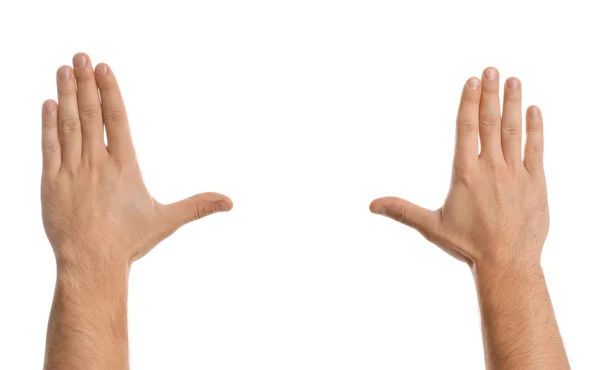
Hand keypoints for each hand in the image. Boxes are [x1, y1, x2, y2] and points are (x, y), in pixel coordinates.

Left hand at [41, 52, 232, 268]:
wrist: (92, 263)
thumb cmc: (129, 242)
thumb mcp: (167, 220)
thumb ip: (198, 206)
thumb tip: (231, 202)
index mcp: (124, 166)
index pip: (116, 119)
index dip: (110, 91)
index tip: (104, 68)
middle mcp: (97, 163)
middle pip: (91, 114)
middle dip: (87, 82)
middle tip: (81, 55)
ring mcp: (72, 171)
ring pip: (69, 125)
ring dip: (66, 94)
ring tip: (64, 69)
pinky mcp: (51, 184)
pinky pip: (49, 147)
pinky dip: (48, 124)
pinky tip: (48, 104)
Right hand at [370, 67, 547, 267]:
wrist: (508, 263)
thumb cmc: (468, 245)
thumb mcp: (431, 226)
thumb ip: (402, 210)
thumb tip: (371, 205)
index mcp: (465, 174)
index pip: (466, 130)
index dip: (468, 103)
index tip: (472, 81)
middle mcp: (491, 168)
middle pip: (489, 123)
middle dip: (490, 94)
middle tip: (491, 69)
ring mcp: (515, 174)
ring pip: (513, 130)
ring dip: (513, 103)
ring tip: (513, 80)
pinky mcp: (535, 183)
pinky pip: (536, 149)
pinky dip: (535, 128)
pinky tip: (534, 110)